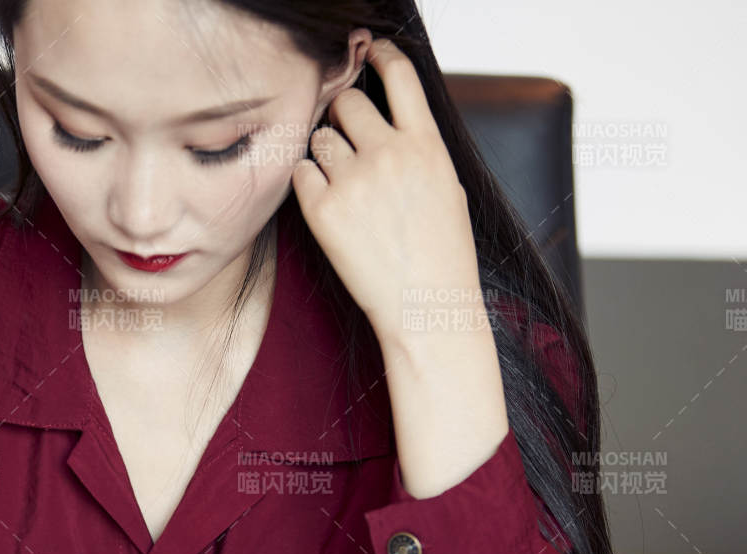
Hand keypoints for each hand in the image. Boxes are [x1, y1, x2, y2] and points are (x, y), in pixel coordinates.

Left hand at [291, 37, 484, 352]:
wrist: (426, 308)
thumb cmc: (441, 254)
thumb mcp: (446, 187)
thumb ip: (418, 147)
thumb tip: (388, 120)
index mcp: (427, 146)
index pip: (401, 76)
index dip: (382, 56)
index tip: (371, 52)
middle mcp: (390, 155)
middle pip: (348, 103)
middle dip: (343, 116)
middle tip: (348, 142)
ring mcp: (354, 182)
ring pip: (320, 139)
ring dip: (325, 152)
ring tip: (344, 185)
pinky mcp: (323, 210)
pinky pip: (300, 173)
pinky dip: (308, 183)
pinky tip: (326, 204)